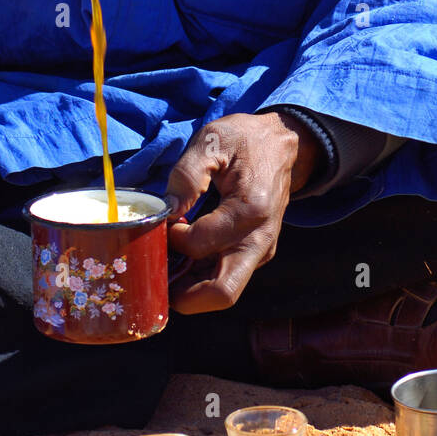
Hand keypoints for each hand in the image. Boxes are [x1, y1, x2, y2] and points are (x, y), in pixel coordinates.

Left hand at [166, 111, 320, 314]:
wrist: (282, 144)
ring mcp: (261, 250)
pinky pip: (227, 278)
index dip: (171, 237)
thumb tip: (165, 212)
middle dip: (183, 296)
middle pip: (222, 292)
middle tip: (154, 277)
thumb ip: (186, 175)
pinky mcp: (256, 253)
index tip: (162, 220)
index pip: (199, 244)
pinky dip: (201, 279)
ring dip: (190, 289)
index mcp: (250, 210)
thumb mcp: (212, 140)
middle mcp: (261, 239)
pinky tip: (180, 260)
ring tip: (163, 267)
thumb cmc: (246, 139)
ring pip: (224, 291)